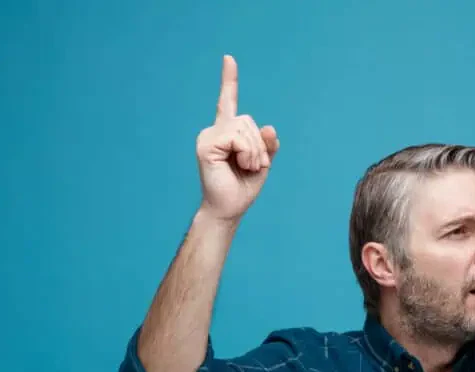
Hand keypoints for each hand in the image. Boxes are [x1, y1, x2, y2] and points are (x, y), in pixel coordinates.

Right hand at [195, 54, 279, 224]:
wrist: (229, 209)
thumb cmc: (243, 187)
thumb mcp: (262, 162)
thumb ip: (267, 144)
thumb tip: (269, 127)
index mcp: (227, 133)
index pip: (227, 101)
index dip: (229, 80)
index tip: (229, 58)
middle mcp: (215, 130)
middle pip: (248, 120)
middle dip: (259, 145)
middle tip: (253, 166)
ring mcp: (208, 136)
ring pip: (244, 127)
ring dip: (254, 151)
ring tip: (247, 167)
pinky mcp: (206, 145)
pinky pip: (237, 137)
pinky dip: (247, 152)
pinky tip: (241, 165)